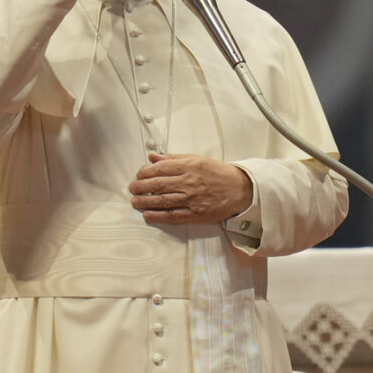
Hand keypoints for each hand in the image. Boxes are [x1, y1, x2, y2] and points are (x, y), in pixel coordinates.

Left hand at [128, 153, 252, 223]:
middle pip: (158, 185)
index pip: (160, 169)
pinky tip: (147, 215)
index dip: (145, 173)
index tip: (138, 175)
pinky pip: (173, 215)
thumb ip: (173, 158)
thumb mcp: (196, 159)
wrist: (239, 190)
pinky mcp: (196, 214)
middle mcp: (189, 182)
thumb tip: (152, 157)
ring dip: (145, 201)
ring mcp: (192, 199)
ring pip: (163, 201)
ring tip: (134, 201)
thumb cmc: (217, 173)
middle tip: (132, 188)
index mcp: (189, 166)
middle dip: (141, 187)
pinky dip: (158, 216)